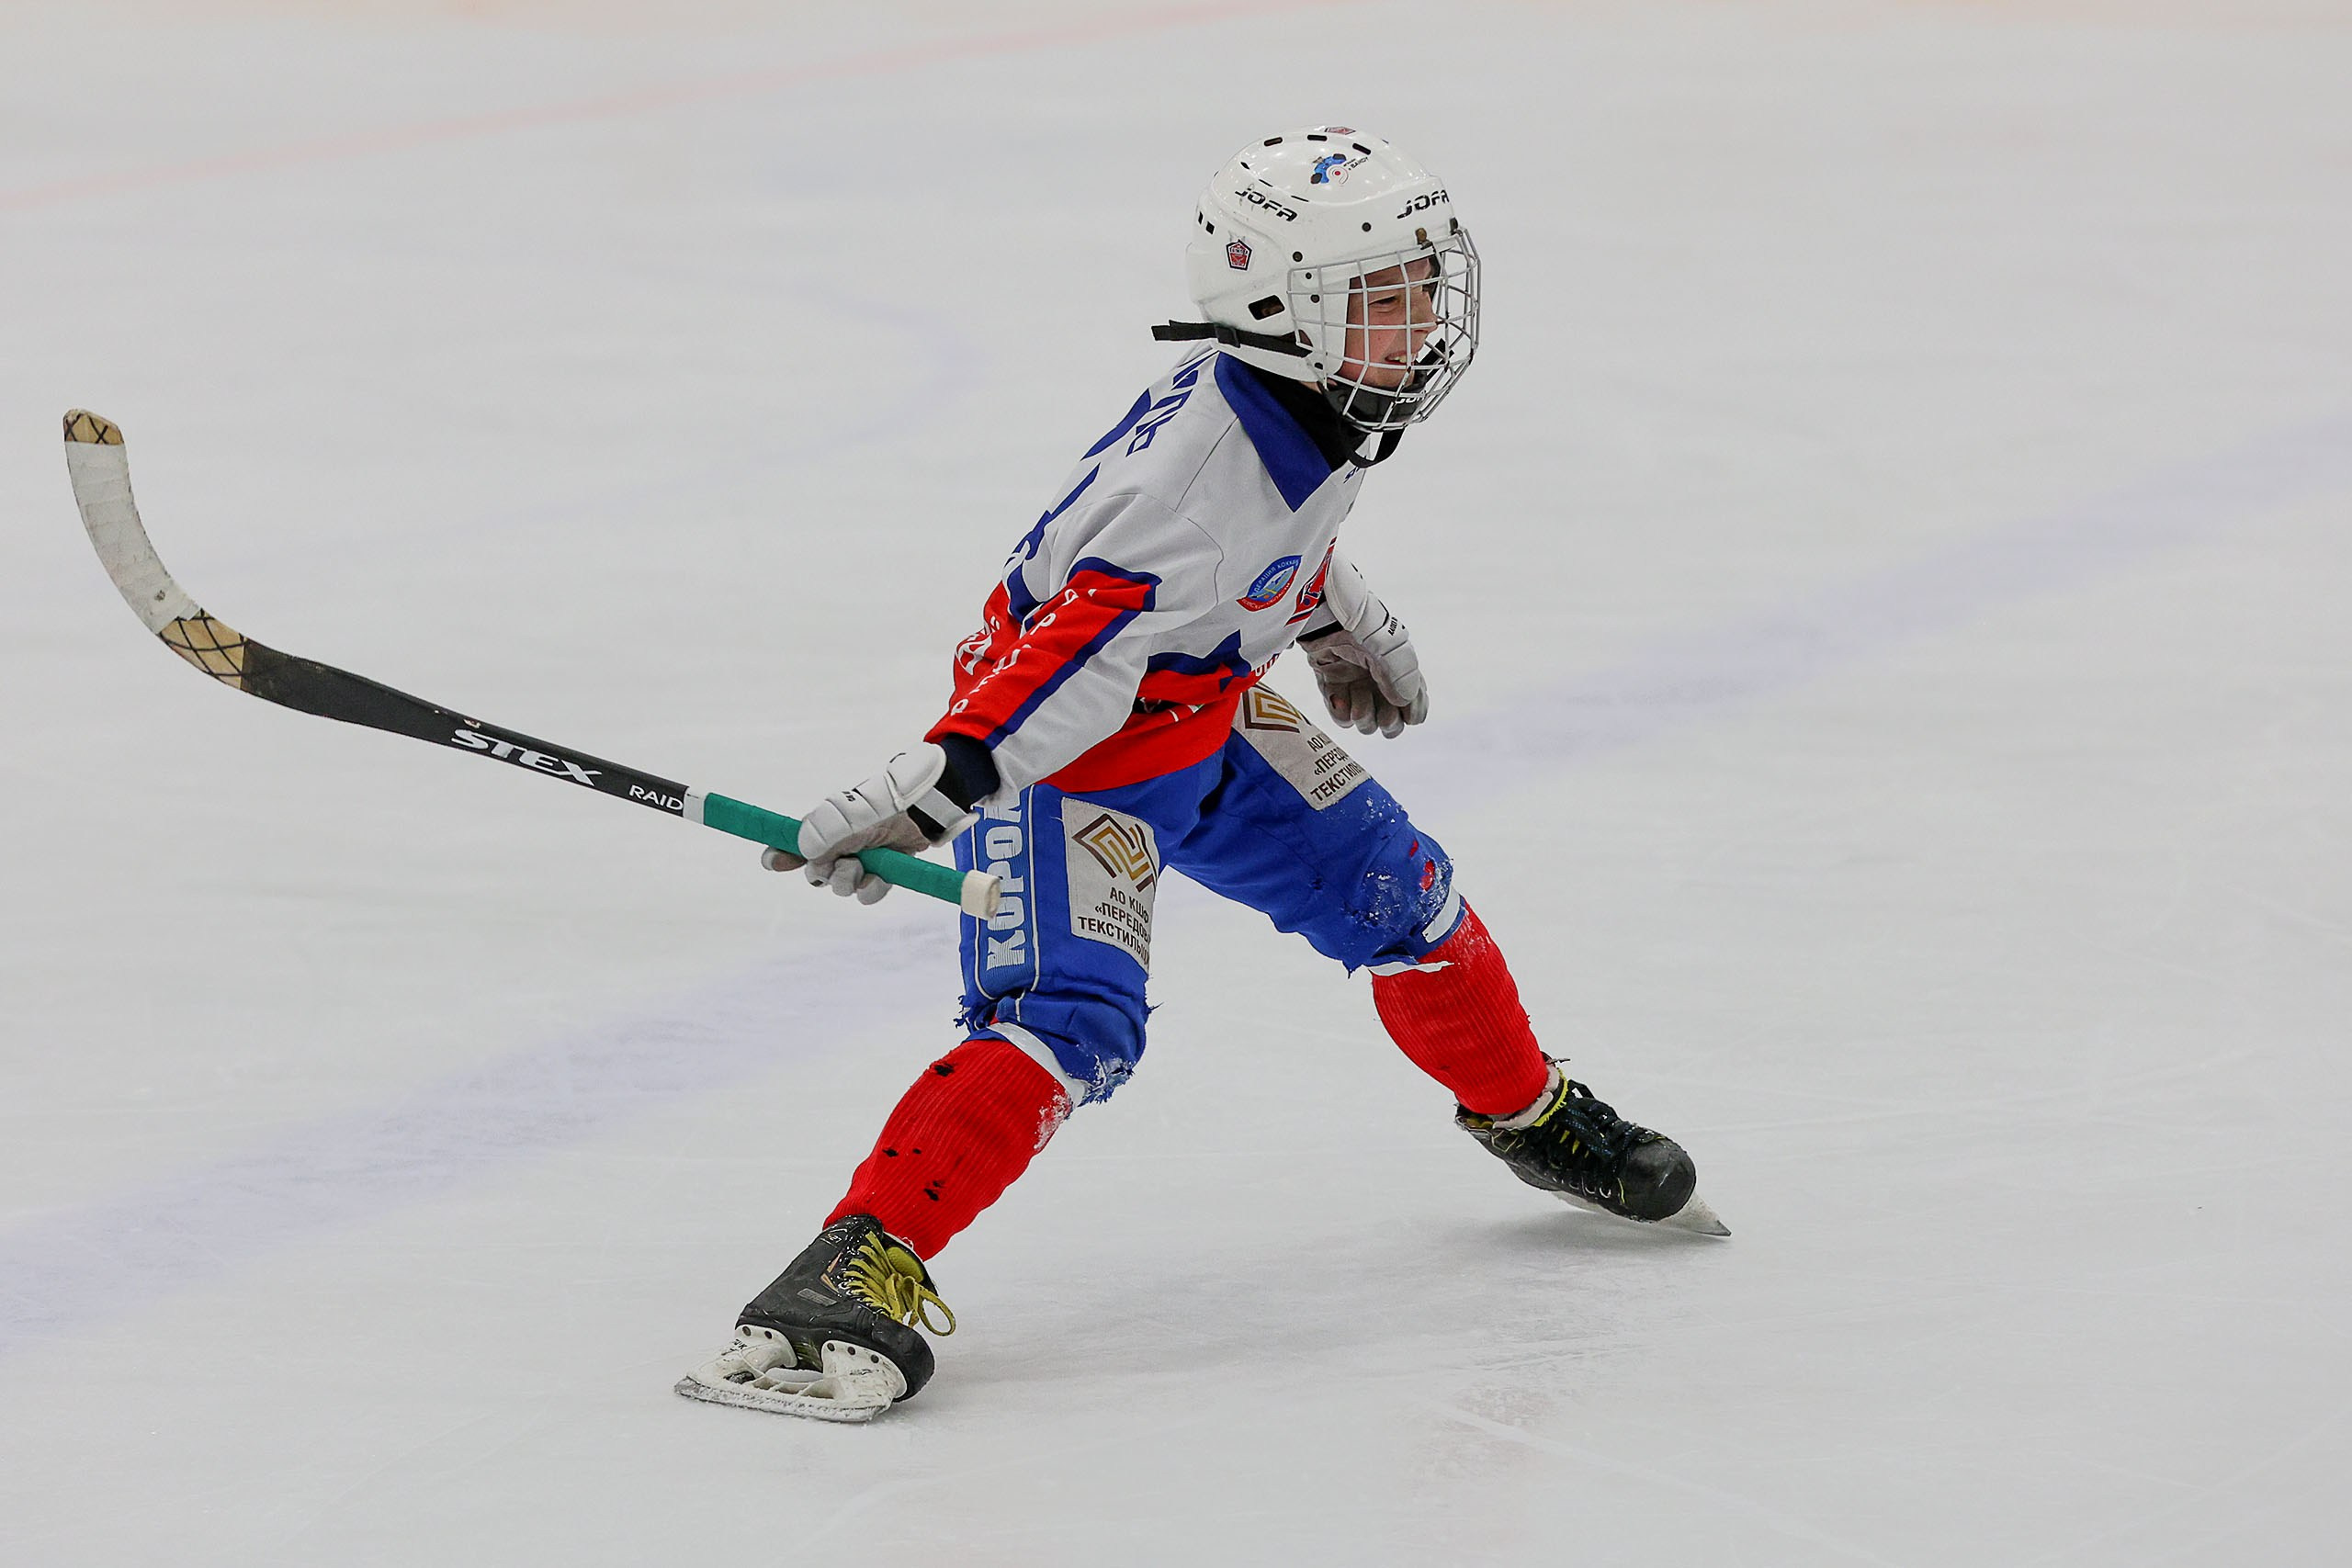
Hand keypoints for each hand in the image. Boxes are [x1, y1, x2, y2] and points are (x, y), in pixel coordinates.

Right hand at [761, 743, 972, 904]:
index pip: (792, 846)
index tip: (772, 861)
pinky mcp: (880, 874)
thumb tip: (803, 852)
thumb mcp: (850, 815)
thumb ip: (825, 831)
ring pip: (839, 887)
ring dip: (849, 881)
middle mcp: (838, 846)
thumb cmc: (884, 805)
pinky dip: (871, 889)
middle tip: (842, 862)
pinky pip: (865, 895)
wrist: (923, 810)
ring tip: (863, 866)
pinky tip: (879, 877)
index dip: (780, 855)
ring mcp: (860, 861)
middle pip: (816, 874)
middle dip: (825, 873)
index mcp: (824, 828)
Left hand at [1300, 599, 1426, 738]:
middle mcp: (1379, 677)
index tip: (1409, 714)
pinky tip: (1340, 699)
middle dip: (1389, 722)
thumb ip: (1401, 677)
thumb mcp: (1390, 649)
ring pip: (1366, 720)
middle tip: (1385, 716)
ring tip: (1357, 698)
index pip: (1414, 700)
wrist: (1324, 614)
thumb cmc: (1362, 626)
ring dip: (1364, 716)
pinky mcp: (1331, 684)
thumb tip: (1404, 702)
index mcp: (1399, 666)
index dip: (1413, 711)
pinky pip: (1340, 713)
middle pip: (1391, 719)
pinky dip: (1340, 712)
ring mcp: (1355, 682)